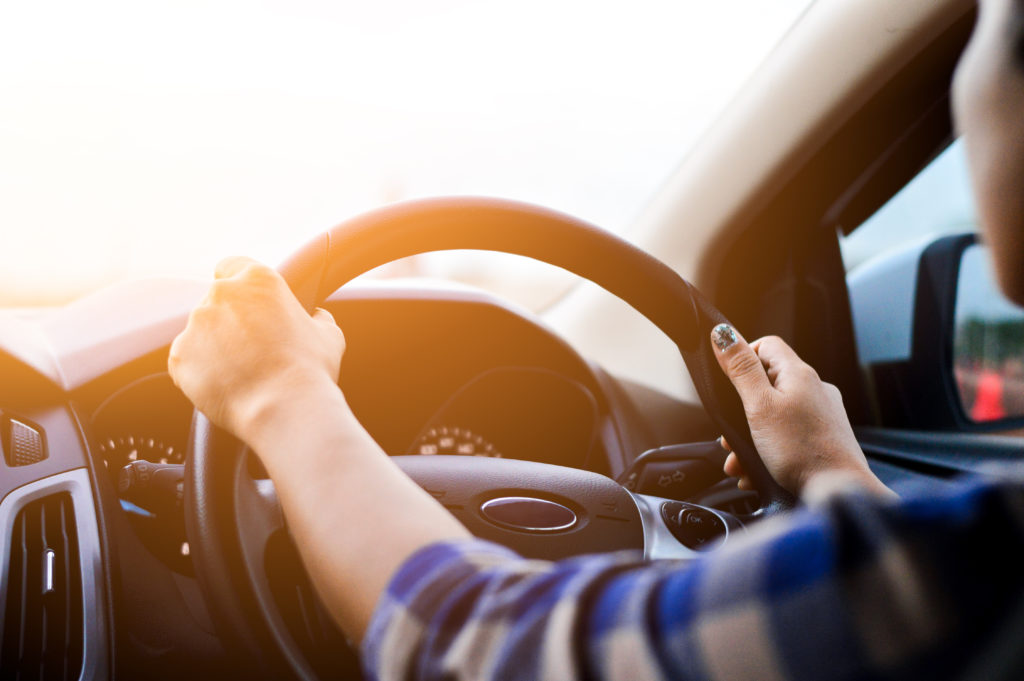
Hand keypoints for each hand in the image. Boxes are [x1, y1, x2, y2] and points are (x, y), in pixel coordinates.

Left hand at [168, 256, 345, 443]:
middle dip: (228, 321)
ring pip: (200, 332)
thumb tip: (317, 318)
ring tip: (241, 374)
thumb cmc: (309, 370)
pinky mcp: (179, 355)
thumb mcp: (329, 335)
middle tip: (251, 348)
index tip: (245, 302)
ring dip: (214, 347)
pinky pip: (186, 360)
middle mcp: (222, 294)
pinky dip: (200, 371)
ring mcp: (196, 324)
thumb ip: (317, 319)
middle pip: (216, 301)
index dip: (237, 284)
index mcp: (258, 280)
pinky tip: (225, 386)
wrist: (285, 407)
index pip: (233, 265)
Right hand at [710, 324, 889, 497]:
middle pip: (767, 383)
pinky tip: (757, 471)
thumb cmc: (802, 451)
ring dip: (750, 436)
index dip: (743, 358)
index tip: (729, 383)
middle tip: (730, 436)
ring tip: (739, 462)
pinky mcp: (824, 437)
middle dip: (740, 410)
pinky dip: (768, 450)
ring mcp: (822, 414)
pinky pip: (787, 435)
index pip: (767, 345)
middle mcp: (815, 389)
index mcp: (799, 374)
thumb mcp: (759, 406)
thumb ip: (741, 369)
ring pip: (775, 413)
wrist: (839, 491)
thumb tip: (724, 334)